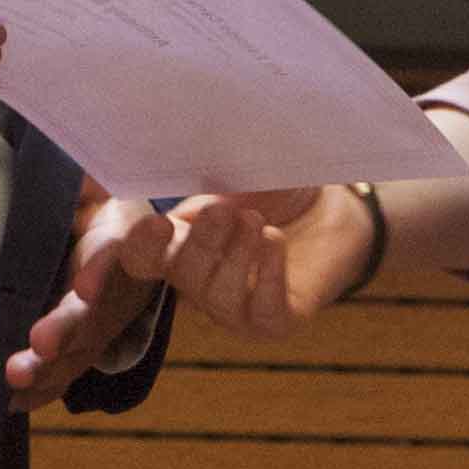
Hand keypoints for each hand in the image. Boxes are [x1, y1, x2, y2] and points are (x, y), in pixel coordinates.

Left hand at [4, 191, 166, 410]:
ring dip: (51, 367)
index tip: (85, 288)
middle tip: (40, 343)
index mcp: (124, 236)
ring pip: (82, 349)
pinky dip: (43, 389)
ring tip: (17, 376)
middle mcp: (121, 287)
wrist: (128, 234)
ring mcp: (107, 322)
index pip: (117, 252)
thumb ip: (77, 184)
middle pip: (97, 311)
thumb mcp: (91, 181)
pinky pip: (69, 370)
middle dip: (68, 330)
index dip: (102, 271)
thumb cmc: (96, 200)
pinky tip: (14, 402)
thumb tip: (66, 185)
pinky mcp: (89, 345)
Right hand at [114, 183, 381, 339]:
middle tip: (223, 210)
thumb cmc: (272, 189)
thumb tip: (190, 147)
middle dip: (201, 243)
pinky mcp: (277, 320)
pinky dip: (268, 275)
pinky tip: (275, 242)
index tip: (157, 224)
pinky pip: (264, 310)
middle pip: (182, 275)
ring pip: (220, 296)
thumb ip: (208, 171)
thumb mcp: (236, 172)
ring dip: (237, 256)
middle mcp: (199, 283)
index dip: (138, 247)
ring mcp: (236, 308)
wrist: (330, 208)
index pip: (140, 259)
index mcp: (177, 245)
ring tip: (257, 223)